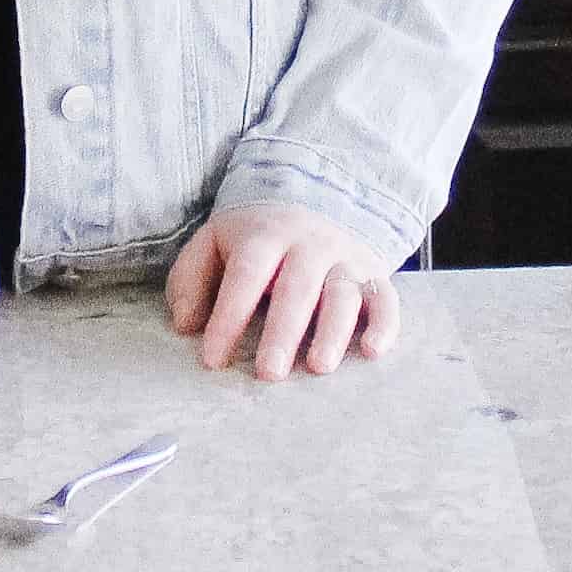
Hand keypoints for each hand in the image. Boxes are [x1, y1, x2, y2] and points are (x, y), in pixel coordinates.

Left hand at [164, 205, 401, 379]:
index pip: (246, 274)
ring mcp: (345, 259)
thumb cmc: (255, 237)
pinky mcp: (375, 275)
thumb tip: (184, 324)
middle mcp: (309, 245)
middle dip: (282, 332)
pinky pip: (387, 299)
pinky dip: (385, 324)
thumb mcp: (215, 242)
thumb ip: (192, 279)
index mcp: (265, 235)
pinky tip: (373, 351)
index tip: (212, 358)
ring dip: (333, 331)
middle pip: (297, 287)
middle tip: (268, 374)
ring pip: (343, 294)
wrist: (314, 197)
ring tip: (318, 367)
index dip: (228, 316)